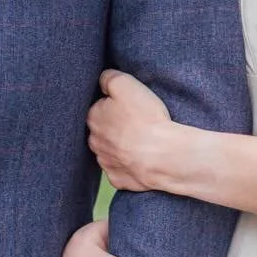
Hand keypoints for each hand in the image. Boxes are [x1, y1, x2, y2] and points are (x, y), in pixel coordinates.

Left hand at [86, 70, 177, 192]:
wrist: (162, 155)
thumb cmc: (145, 118)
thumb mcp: (126, 84)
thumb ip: (109, 77)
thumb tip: (103, 79)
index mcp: (93, 117)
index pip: (100, 106)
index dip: (116, 104)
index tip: (130, 106)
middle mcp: (94, 141)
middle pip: (104, 130)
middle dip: (116, 126)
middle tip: (138, 123)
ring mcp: (106, 162)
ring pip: (111, 151)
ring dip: (122, 147)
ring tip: (143, 141)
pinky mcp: (118, 179)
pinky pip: (121, 170)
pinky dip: (130, 165)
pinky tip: (142, 159)